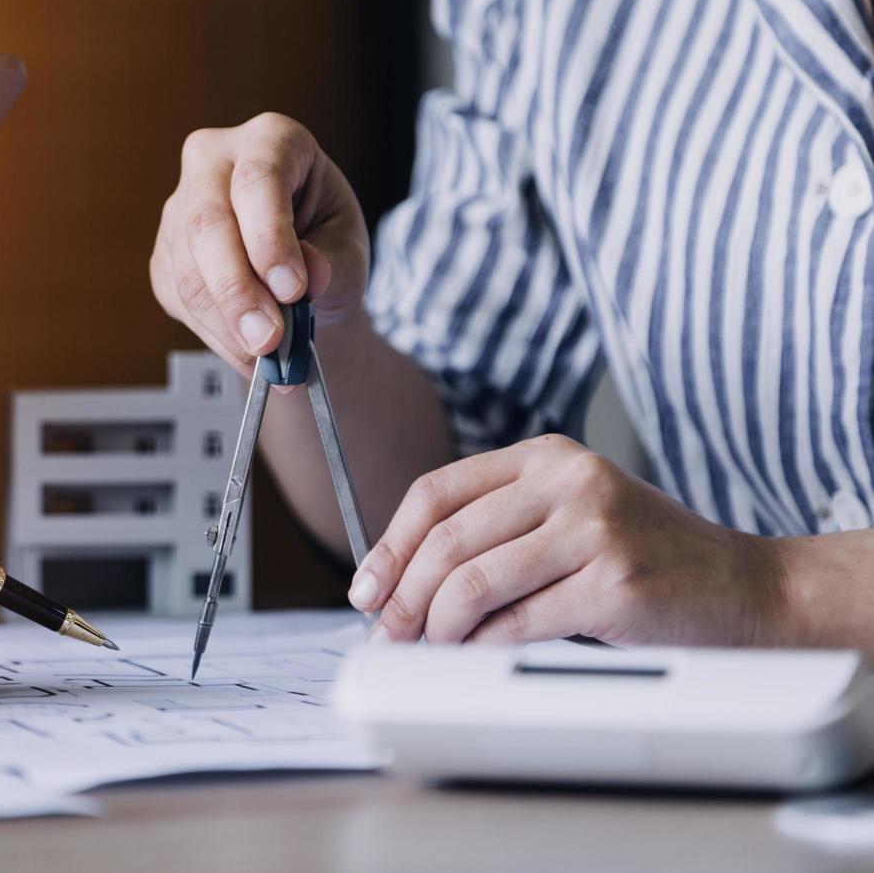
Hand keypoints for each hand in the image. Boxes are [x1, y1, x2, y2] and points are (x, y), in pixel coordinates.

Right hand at [150, 113, 370, 372]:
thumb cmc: (327, 246)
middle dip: (238, 290)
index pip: (258, 180)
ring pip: (188, 270)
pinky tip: (247, 350)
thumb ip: (333, 262)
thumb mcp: (349, 249)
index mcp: (271, 139)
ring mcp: (181, 208)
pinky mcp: (165, 256)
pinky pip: (181, 300)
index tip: (293, 289)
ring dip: (227, 323)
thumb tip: (309, 276)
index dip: (270, 237)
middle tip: (268, 339)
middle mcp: (215, 163)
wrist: (300, 277)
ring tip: (268, 358)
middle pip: (208, 223)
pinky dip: (217, 334)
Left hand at [346, 434, 789, 646]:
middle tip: (390, 634)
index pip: (435, 491)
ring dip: (437, 627)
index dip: (390, 545)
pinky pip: (517, 623)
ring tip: (431, 651)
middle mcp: (568, 480)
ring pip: (472, 581)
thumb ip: (498, 532)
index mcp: (546, 457)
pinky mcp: (614, 582)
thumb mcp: (568, 520)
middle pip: (446, 539)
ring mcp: (593, 528)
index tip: (368, 588)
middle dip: (405, 596)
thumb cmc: (648, 562)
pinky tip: (478, 657)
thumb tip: (401, 583)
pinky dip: (484, 649)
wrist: (748, 590)